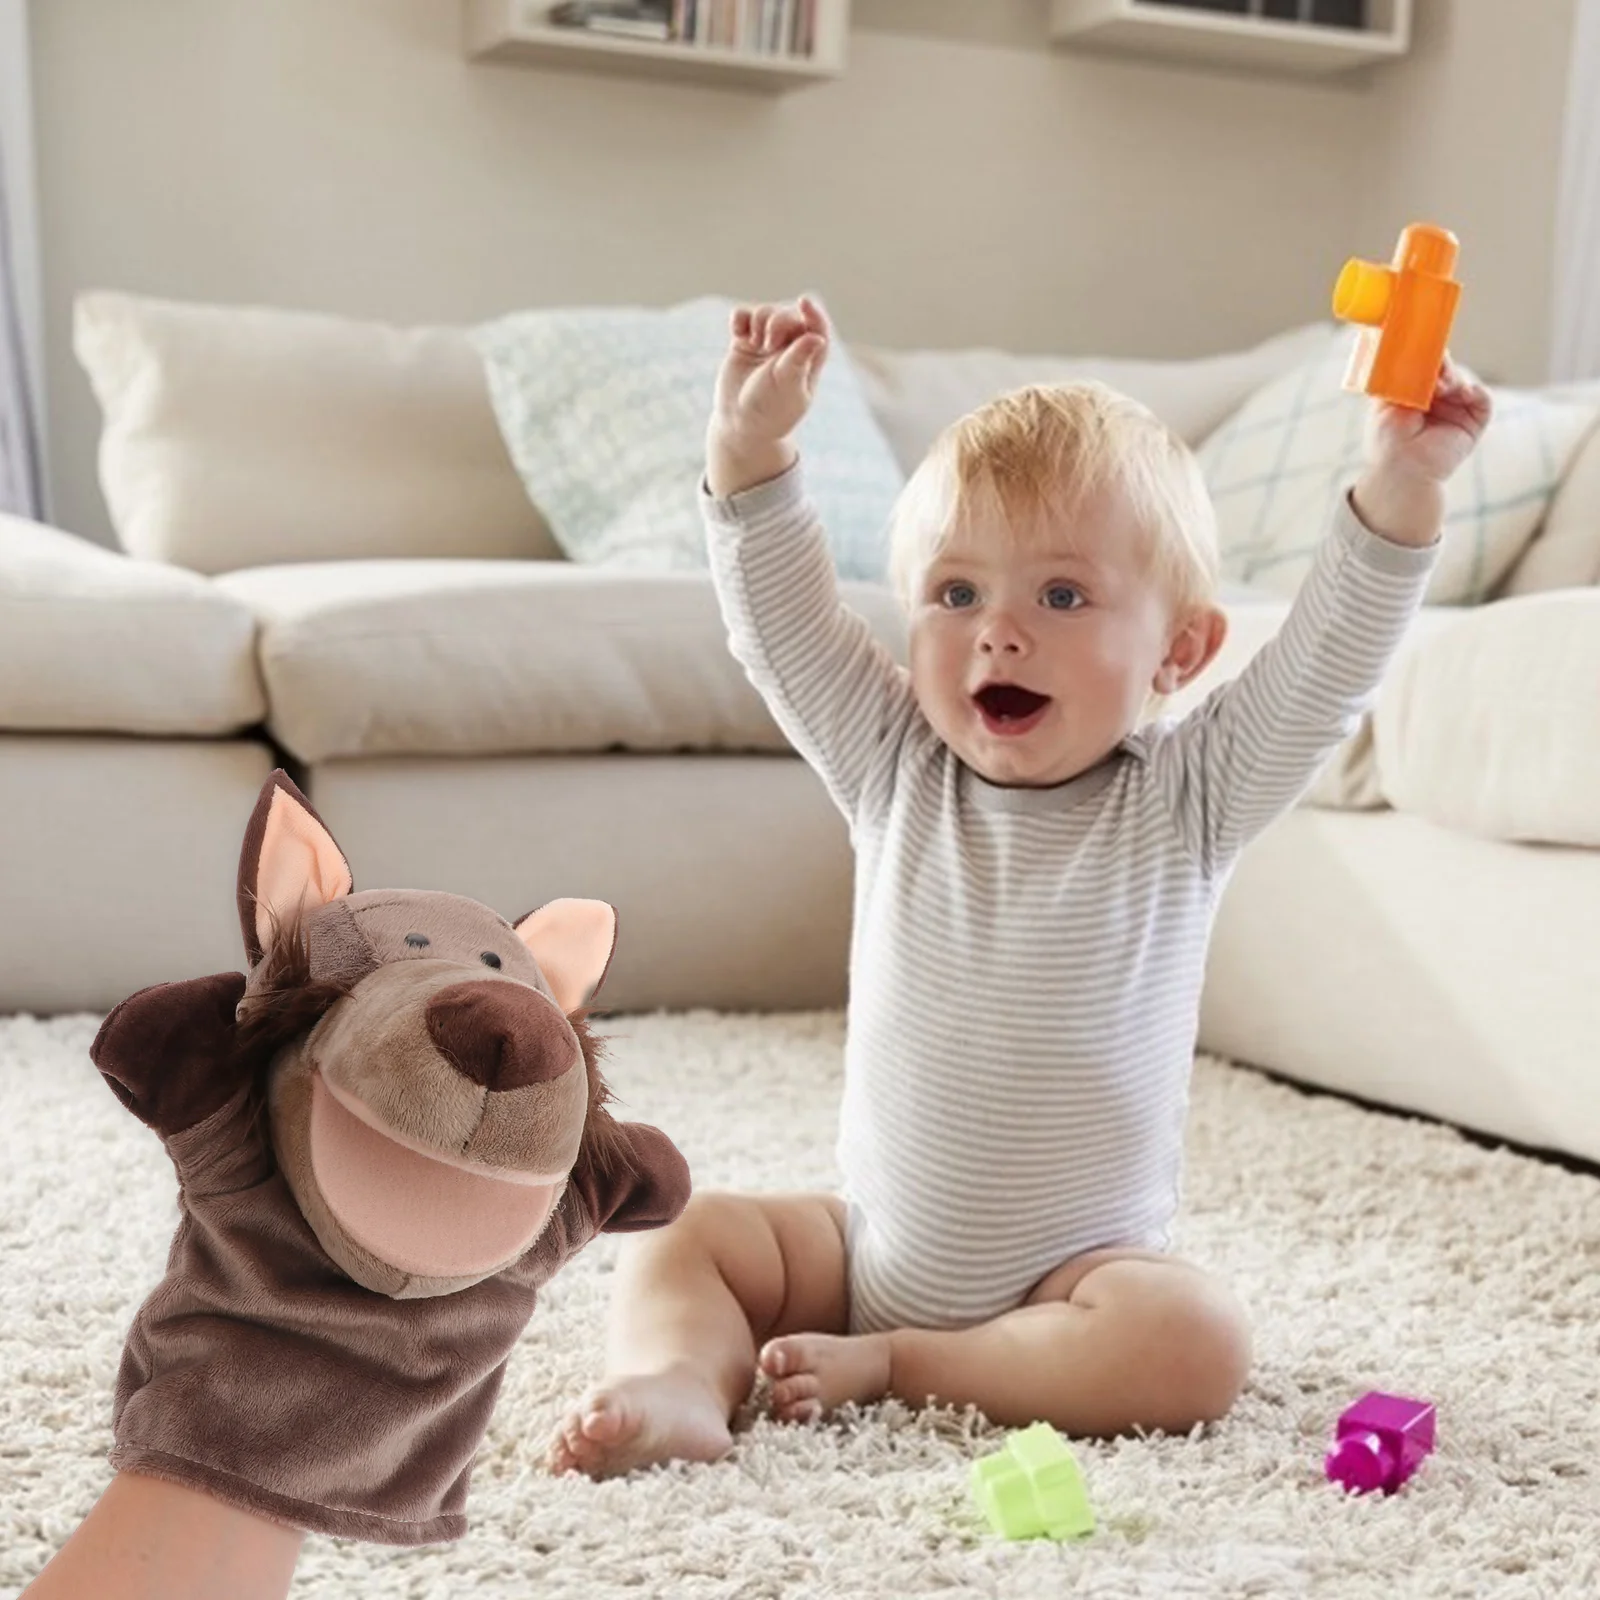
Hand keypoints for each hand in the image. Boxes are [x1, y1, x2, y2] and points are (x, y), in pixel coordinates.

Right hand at [706, 295, 830, 497]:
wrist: (740, 423)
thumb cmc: (770, 410)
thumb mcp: (787, 388)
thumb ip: (798, 361)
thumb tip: (817, 337)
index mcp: (810, 358)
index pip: (817, 328)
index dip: (813, 313)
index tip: (804, 303)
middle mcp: (790, 347)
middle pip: (789, 316)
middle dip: (778, 321)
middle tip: (768, 343)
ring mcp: (766, 343)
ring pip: (765, 312)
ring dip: (759, 319)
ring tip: (755, 343)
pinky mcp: (744, 342)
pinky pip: (743, 316)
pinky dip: (740, 319)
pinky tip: (738, 332)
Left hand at [1367, 356, 1493, 483]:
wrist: (1401, 470)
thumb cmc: (1387, 440)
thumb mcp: (1386, 403)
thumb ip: (1398, 377)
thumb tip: (1406, 349)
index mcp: (1416, 394)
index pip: (1427, 367)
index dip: (1427, 356)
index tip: (1425, 345)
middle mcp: (1438, 401)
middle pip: (1447, 371)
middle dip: (1442, 365)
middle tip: (1436, 363)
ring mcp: (1456, 411)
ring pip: (1463, 382)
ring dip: (1454, 379)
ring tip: (1440, 386)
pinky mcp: (1472, 423)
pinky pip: (1483, 400)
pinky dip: (1476, 392)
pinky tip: (1464, 392)